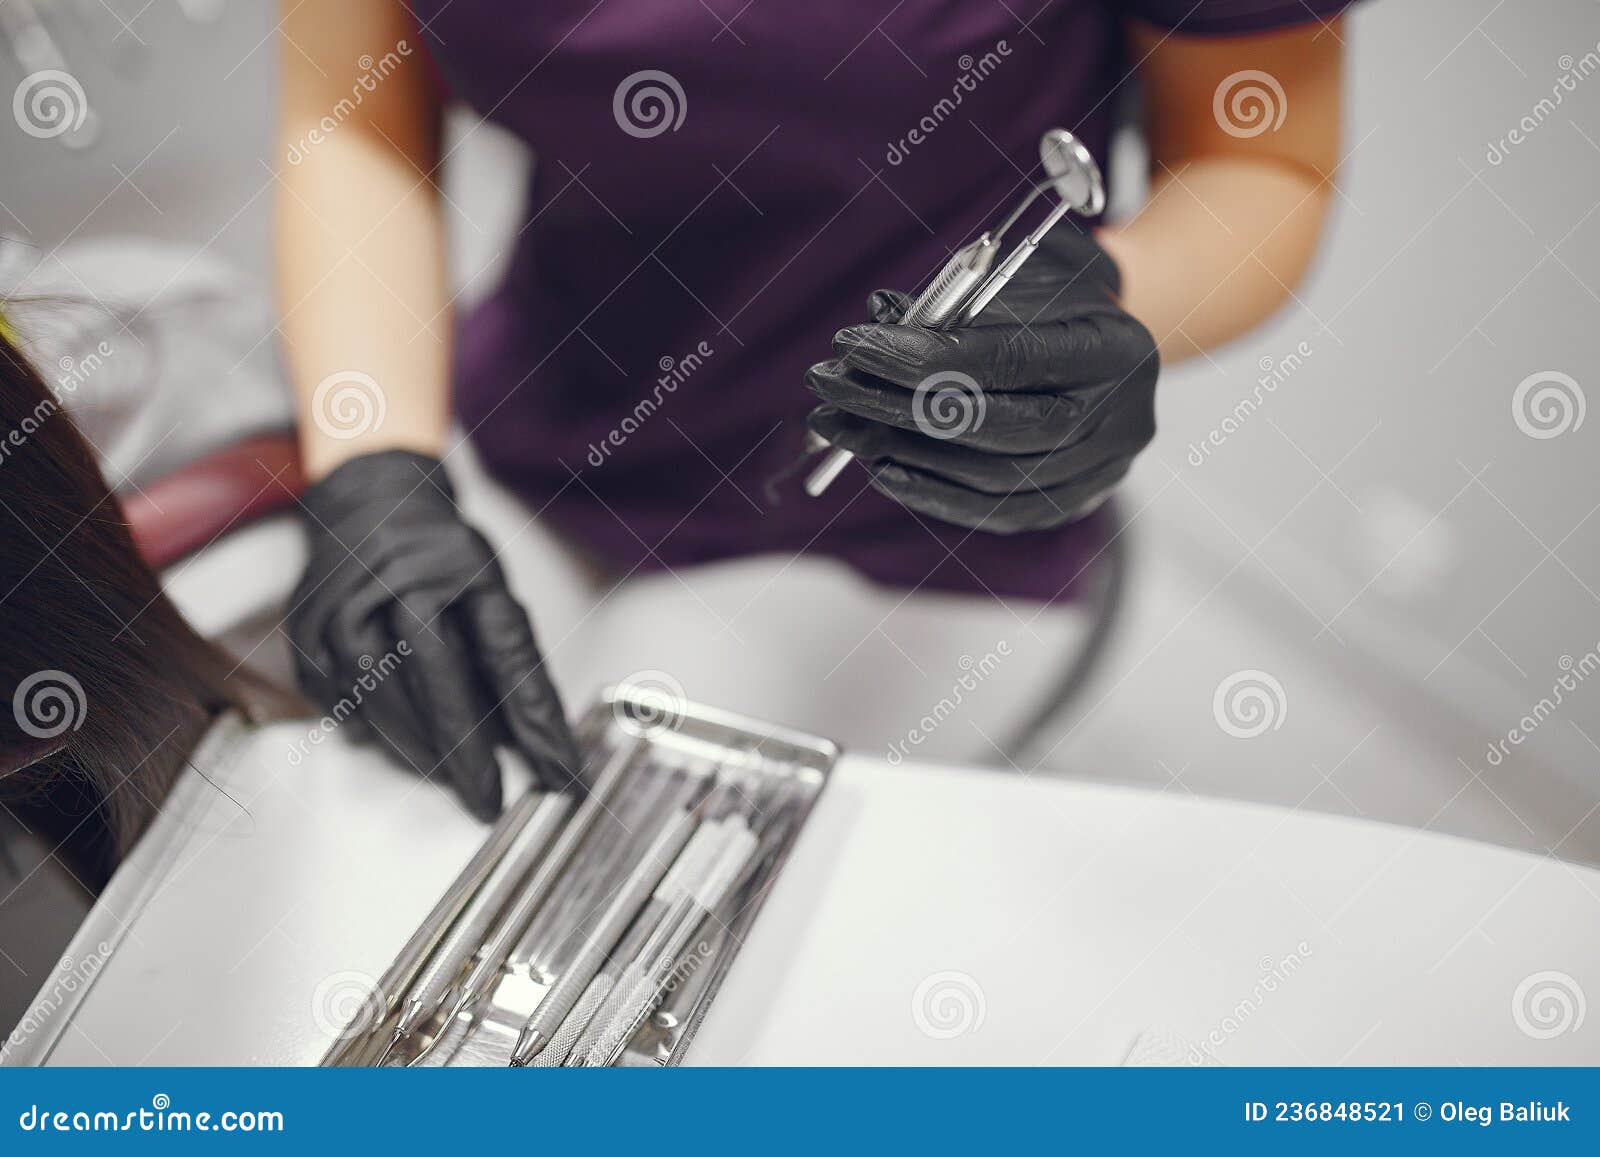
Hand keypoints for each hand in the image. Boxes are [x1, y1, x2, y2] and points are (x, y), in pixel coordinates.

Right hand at [287, 450, 579, 818]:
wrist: (368, 500)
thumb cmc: (441, 552)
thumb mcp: (493, 587)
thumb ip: (512, 657)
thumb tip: (537, 740)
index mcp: (458, 571)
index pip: (506, 661)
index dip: (535, 726)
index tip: (560, 777)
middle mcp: (395, 584)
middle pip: (436, 685)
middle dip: (466, 754)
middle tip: (486, 800)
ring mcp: (342, 605)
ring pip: (381, 698)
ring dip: (415, 748)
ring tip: (444, 776)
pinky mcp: (305, 627)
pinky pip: (333, 696)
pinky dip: (365, 724)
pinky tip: (387, 739)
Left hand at [805, 228, 1158, 532]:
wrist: (1115, 353)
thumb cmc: (1058, 304)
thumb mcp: (1019, 279)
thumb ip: (956, 299)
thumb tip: (879, 316)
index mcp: (1112, 349)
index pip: (1006, 359)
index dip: (921, 356)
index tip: (852, 344)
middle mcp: (1117, 419)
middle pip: (992, 425)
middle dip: (895, 405)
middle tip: (827, 385)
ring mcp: (1099, 473)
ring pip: (986, 476)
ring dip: (899, 450)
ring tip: (839, 425)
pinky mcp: (1071, 505)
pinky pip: (992, 509)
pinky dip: (930, 490)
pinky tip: (879, 466)